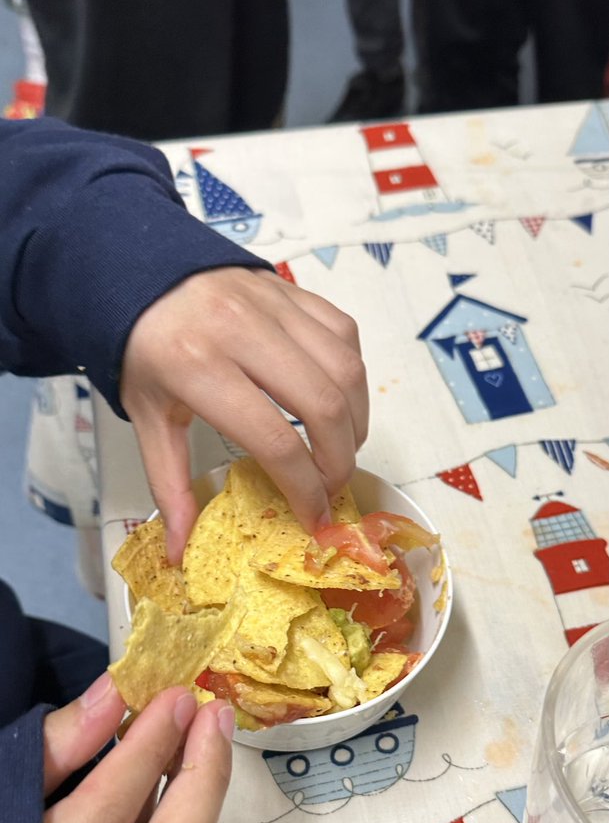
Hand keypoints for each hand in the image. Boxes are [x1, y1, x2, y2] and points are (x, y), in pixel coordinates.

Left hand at [121, 267, 367, 561]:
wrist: (135, 272)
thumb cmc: (142, 350)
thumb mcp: (147, 418)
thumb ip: (169, 485)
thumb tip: (178, 550)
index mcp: (197, 366)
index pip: (275, 439)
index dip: (305, 487)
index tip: (314, 516)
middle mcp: (241, 330)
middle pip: (324, 405)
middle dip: (340, 460)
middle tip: (331, 486)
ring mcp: (272, 304)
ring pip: (346, 369)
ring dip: (356, 419)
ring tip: (341, 449)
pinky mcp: (291, 290)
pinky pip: (343, 333)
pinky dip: (351, 375)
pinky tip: (337, 400)